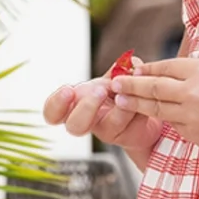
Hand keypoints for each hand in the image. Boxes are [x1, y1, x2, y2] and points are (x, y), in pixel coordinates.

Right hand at [43, 57, 163, 153]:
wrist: (144, 111)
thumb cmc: (121, 92)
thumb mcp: (116, 76)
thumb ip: (119, 68)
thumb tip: (126, 62)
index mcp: (76, 103)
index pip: (53, 111)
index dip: (56, 104)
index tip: (68, 91)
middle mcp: (88, 120)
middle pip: (74, 126)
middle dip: (86, 108)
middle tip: (99, 91)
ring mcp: (107, 130)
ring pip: (107, 128)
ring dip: (118, 108)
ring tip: (126, 92)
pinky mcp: (126, 135)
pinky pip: (129, 123)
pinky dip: (134, 106)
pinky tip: (140, 97)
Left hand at [110, 57, 198, 154]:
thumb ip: (187, 70)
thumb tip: (155, 72)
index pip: (164, 67)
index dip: (145, 70)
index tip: (129, 70)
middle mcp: (193, 92)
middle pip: (154, 88)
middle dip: (130, 86)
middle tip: (113, 84)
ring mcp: (192, 115)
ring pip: (157, 109)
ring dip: (135, 104)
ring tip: (120, 100)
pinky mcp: (194, 134)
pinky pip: (173, 125)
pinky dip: (165, 119)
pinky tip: (153, 116)